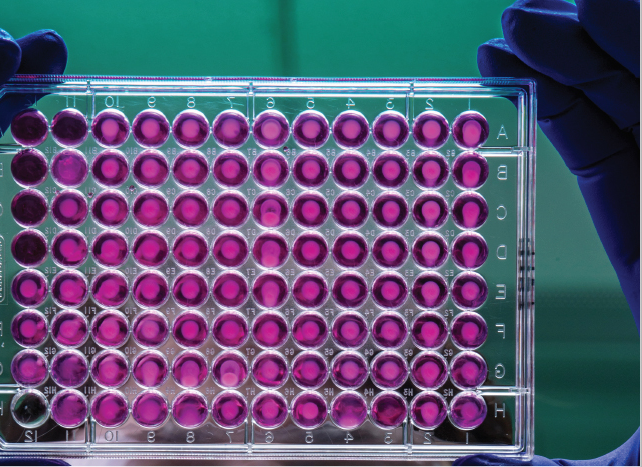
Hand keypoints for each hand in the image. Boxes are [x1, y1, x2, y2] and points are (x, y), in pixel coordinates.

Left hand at [457, 0, 638, 463]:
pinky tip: (578, 21)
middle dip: (560, 50)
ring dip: (587, 36)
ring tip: (520, 23)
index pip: (589, 135)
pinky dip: (629, 40)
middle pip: (615, 86)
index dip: (541, 95)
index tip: (487, 66)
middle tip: (504, 31)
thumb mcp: (638, 454)